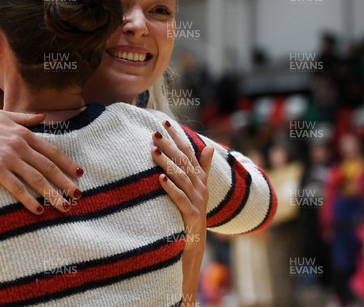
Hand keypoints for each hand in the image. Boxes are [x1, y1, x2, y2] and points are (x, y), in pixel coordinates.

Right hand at [0, 110, 82, 213]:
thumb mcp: (3, 115)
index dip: (67, 163)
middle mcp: (20, 145)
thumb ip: (25, 118)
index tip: (80, 174)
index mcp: (23, 133)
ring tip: (65, 207)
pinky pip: (16, 187)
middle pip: (48, 167)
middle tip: (79, 195)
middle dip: (66, 182)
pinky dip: (28, 199)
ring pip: (36, 179)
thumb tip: (43, 115)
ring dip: (52, 194)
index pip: (51, 151)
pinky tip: (37, 210)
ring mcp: (8, 157)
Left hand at [151, 120, 213, 251]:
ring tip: (153, 152)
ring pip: (181, 178)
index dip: (179, 137)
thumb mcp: (199, 188)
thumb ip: (204, 167)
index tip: (167, 122)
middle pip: (184, 162)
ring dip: (167, 164)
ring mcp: (196, 200)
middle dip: (169, 146)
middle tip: (155, 134)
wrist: (195, 241)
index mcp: (200, 178)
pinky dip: (170, 188)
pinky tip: (160, 178)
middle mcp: (199, 187)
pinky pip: (179, 198)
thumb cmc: (192, 211)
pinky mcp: (190, 214)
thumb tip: (209, 147)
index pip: (189, 152)